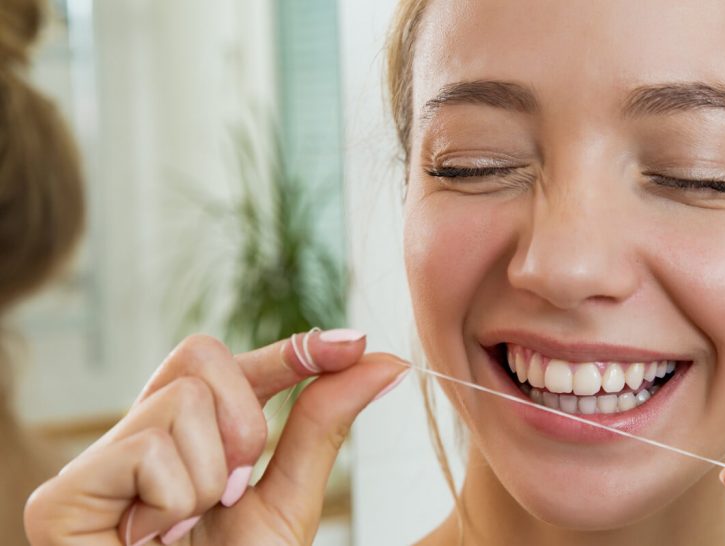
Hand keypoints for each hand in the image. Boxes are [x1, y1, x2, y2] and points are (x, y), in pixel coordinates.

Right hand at [23, 330, 408, 544]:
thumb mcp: (289, 499)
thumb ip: (323, 425)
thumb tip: (386, 360)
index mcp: (187, 440)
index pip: (232, 366)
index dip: (290, 350)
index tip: (351, 344)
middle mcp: (138, 441)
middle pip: (200, 358)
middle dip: (243, 422)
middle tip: (232, 492)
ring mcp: (96, 467)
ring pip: (180, 401)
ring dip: (210, 478)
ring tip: (187, 530)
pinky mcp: (61, 498)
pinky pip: (147, 448)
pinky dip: (174, 502)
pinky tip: (153, 540)